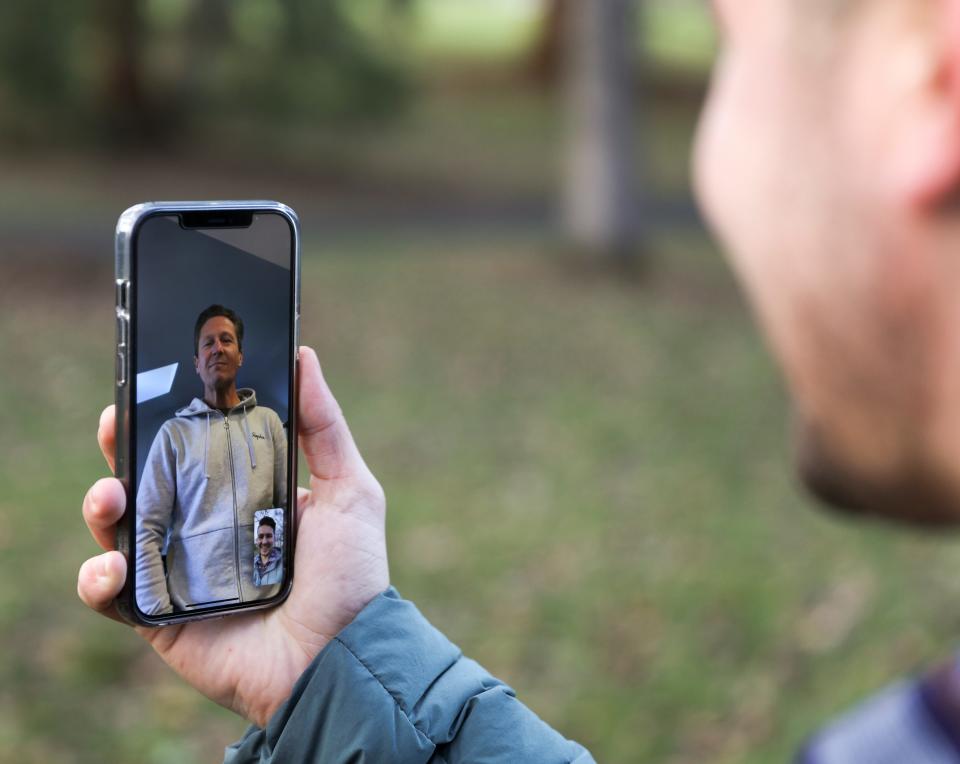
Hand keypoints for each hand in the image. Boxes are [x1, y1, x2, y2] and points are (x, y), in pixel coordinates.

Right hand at [77, 347, 388, 726]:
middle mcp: (208, 528)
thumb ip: (324, 426)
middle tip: (115, 423)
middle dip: (122, 448)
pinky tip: (115, 565)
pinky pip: (111, 593)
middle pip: (149, 479)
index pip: (197, 447)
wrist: (340, 659)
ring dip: (101, 505)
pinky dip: (98, 576)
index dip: (170, 417)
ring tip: (111, 496)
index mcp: (247, 495)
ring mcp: (180, 571)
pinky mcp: (159, 617)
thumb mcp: (350, 490)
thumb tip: (304, 355)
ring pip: (120, 528)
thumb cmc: (351, 576)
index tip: (152, 387)